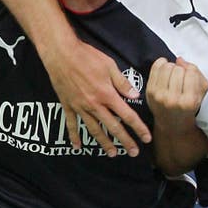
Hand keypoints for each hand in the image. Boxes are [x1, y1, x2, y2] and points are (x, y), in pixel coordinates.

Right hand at [44, 39, 151, 156]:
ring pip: (94, 130)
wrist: (61, 53)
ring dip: (104, 143)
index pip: (127, 115)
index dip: (138, 128)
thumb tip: (136, 95)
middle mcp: (95, 105)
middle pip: (113, 127)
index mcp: (107, 95)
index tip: (146, 138)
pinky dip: (74, 136)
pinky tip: (77, 147)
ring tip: (112, 153)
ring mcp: (80, 107)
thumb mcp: (109, 66)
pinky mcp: (68, 105)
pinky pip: (71, 124)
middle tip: (134, 152)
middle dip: (125, 141)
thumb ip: (122, 83)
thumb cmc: (87, 56)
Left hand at [146, 57, 207, 130]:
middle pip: (178, 69)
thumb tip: (180, 60)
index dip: (191, 70)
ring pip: (166, 66)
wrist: (172, 124)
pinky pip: (155, 67)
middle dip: (181, 69)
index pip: (191, 72)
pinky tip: (165, 72)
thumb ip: (197, 73)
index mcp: (189, 101)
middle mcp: (173, 100)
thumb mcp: (201, 93)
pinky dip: (161, 65)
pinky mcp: (150, 92)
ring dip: (171, 66)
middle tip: (181, 77)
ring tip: (173, 75)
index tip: (190, 76)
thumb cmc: (188, 106)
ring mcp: (159, 96)